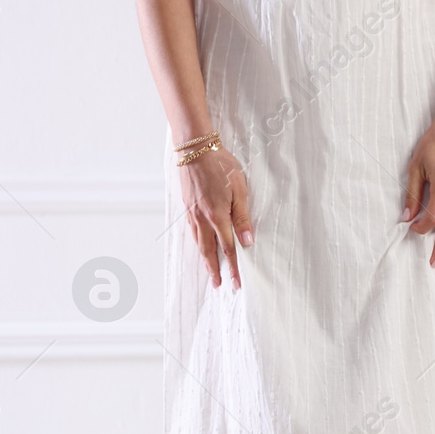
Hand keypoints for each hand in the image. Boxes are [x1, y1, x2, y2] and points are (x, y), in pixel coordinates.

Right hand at [179, 146, 252, 288]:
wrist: (195, 148)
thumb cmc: (221, 165)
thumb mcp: (239, 189)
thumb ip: (243, 217)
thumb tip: (247, 242)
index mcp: (217, 216)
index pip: (228, 249)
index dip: (233, 268)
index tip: (236, 284)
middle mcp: (202, 219)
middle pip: (209, 251)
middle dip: (215, 270)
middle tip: (219, 285)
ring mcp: (192, 213)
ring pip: (198, 243)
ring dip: (205, 259)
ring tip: (210, 271)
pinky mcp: (187, 207)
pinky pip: (192, 232)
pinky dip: (197, 244)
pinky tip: (200, 246)